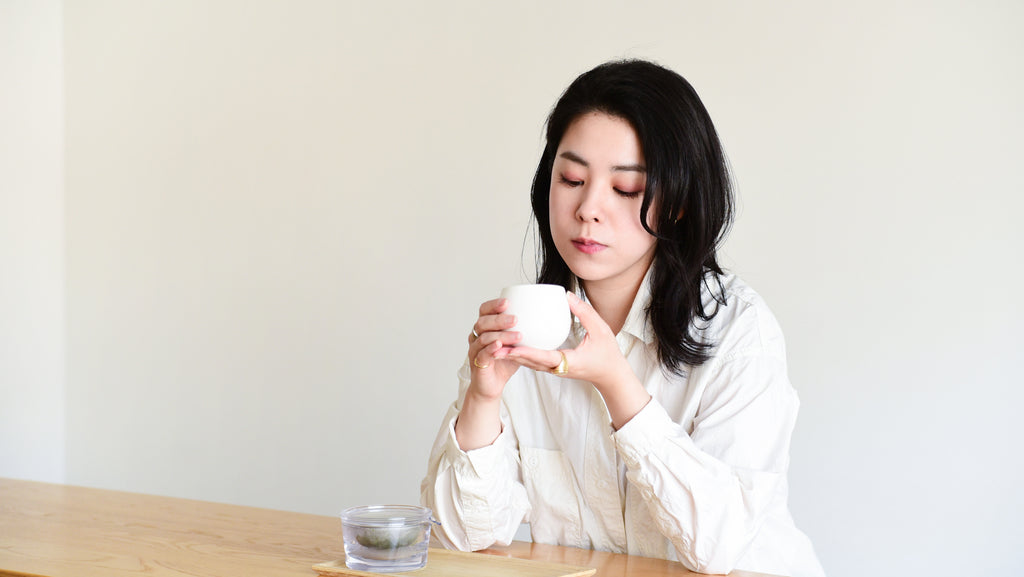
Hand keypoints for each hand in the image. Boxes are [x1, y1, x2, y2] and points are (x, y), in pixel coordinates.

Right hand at [466, 298, 522, 399]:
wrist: (490, 386)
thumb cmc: (503, 363)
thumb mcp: (515, 344)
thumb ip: (522, 331)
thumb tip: (543, 318)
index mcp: (484, 328)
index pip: (484, 310)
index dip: (494, 305)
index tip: (508, 302)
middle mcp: (476, 337)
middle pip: (483, 322)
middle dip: (499, 319)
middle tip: (515, 319)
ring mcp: (475, 350)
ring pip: (484, 337)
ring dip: (502, 335)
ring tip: (518, 335)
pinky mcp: (477, 363)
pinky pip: (482, 354)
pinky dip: (491, 348)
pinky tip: (501, 346)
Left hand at [507, 292, 650, 428]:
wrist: (611, 375)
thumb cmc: (608, 354)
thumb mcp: (600, 329)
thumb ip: (584, 312)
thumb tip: (567, 296)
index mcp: (568, 362)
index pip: (542, 357)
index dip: (525, 352)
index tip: (509, 347)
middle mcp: (558, 368)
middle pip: (530, 362)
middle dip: (511, 355)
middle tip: (493, 345)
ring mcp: (555, 369)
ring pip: (530, 363)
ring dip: (513, 356)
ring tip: (495, 346)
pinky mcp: (554, 367)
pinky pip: (535, 361)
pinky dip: (522, 355)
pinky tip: (512, 345)